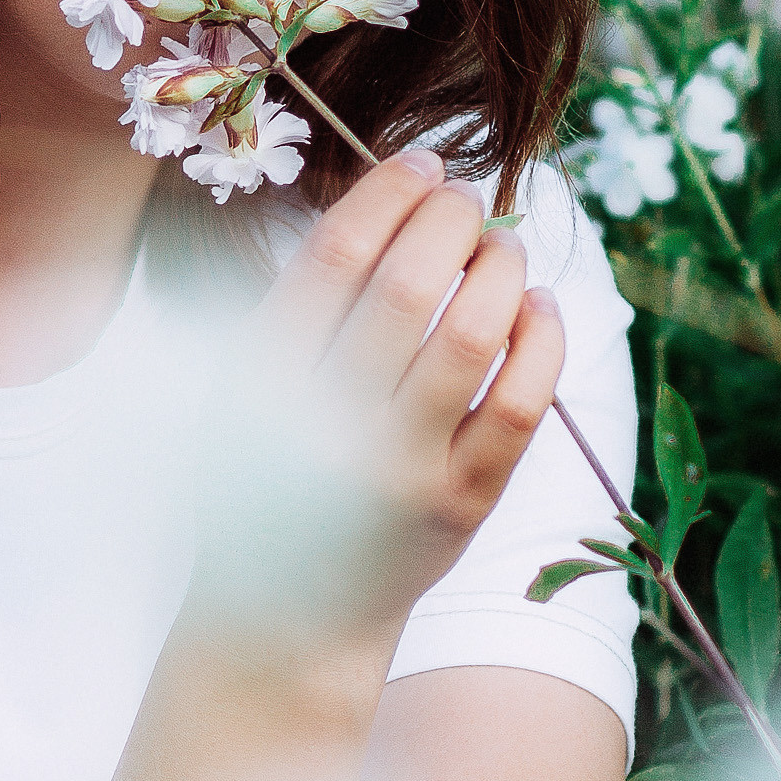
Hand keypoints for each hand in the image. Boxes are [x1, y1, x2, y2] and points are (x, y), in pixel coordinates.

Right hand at [199, 149, 564, 642]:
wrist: (286, 617)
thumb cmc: (262, 479)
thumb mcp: (240, 389)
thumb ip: (300, 303)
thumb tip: (396, 195)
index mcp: (261, 382)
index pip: (335, 255)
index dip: (388, 191)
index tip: (418, 162)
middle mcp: (329, 426)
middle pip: (410, 283)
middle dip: (451, 217)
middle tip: (465, 198)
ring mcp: (402, 470)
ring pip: (474, 332)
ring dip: (501, 265)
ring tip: (503, 244)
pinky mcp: (464, 505)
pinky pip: (522, 401)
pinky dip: (540, 336)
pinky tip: (537, 304)